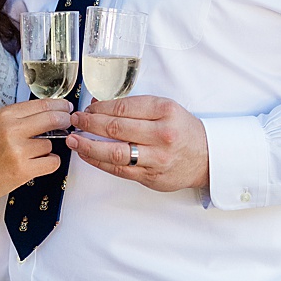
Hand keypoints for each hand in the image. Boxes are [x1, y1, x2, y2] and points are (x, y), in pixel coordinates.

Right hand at [0, 99, 71, 202]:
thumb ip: (20, 118)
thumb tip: (51, 112)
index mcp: (5, 115)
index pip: (43, 104)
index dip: (60, 106)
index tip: (67, 108)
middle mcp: (11, 129)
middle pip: (53, 119)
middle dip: (64, 122)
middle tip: (67, 125)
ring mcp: (17, 150)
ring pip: (51, 144)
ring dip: (48, 150)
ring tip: (32, 156)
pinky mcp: (22, 169)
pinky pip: (52, 162)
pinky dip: (49, 164)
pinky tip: (37, 165)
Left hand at [66, 94, 208, 194]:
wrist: (207, 158)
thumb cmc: (184, 131)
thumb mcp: (166, 109)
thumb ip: (136, 107)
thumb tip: (100, 104)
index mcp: (165, 112)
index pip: (123, 108)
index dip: (99, 108)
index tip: (87, 107)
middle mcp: (162, 135)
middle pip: (115, 129)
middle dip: (89, 123)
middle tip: (75, 120)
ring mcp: (157, 158)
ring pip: (114, 153)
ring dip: (88, 146)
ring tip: (74, 140)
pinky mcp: (151, 176)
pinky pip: (119, 170)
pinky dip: (99, 162)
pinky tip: (88, 154)